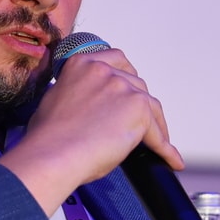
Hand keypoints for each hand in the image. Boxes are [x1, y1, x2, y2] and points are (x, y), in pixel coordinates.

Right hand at [0, 48, 183, 212]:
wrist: (52, 154)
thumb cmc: (47, 139)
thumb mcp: (58, 100)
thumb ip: (79, 94)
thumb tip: (92, 109)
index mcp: (80, 63)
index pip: (116, 60)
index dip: (127, 76)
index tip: (130, 90)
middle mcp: (103, 70)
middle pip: (136, 84)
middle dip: (140, 103)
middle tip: (141, 124)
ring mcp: (122, 87)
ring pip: (150, 106)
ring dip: (155, 125)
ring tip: (159, 145)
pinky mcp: (138, 108)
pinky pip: (157, 132)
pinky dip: (165, 148)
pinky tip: (171, 160)